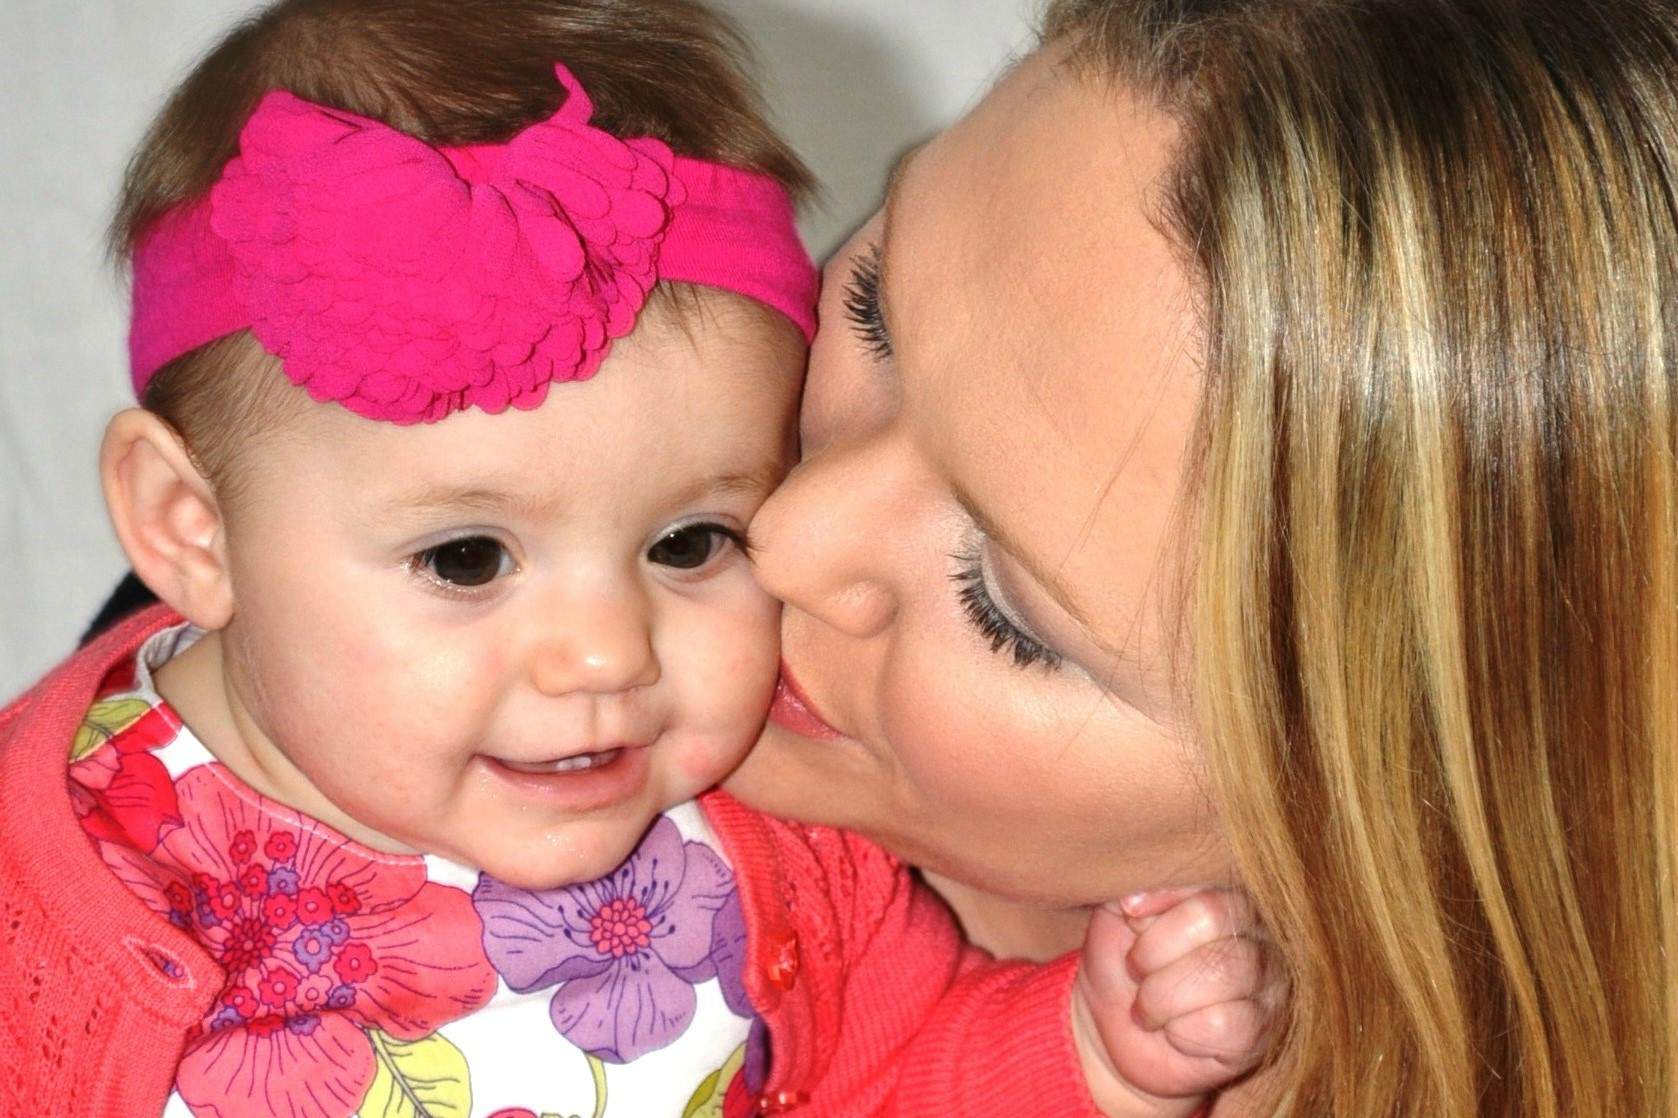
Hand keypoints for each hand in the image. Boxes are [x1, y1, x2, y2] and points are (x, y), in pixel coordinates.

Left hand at [1072, 887, 1283, 1116]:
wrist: (1114, 1031)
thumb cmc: (1122, 963)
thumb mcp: (1116, 913)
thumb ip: (1134, 888)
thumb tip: (1139, 901)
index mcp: (1227, 892)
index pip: (1206, 878)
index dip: (1163, 897)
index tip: (1128, 914)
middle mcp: (1261, 931)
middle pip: (1213, 917)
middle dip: (1153, 950)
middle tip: (1135, 970)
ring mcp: (1270, 982)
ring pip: (1221, 971)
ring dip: (1161, 995)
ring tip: (1148, 1007)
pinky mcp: (1262, 1032)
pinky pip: (1221, 1023)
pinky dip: (1180, 1031)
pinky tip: (1174, 1032)